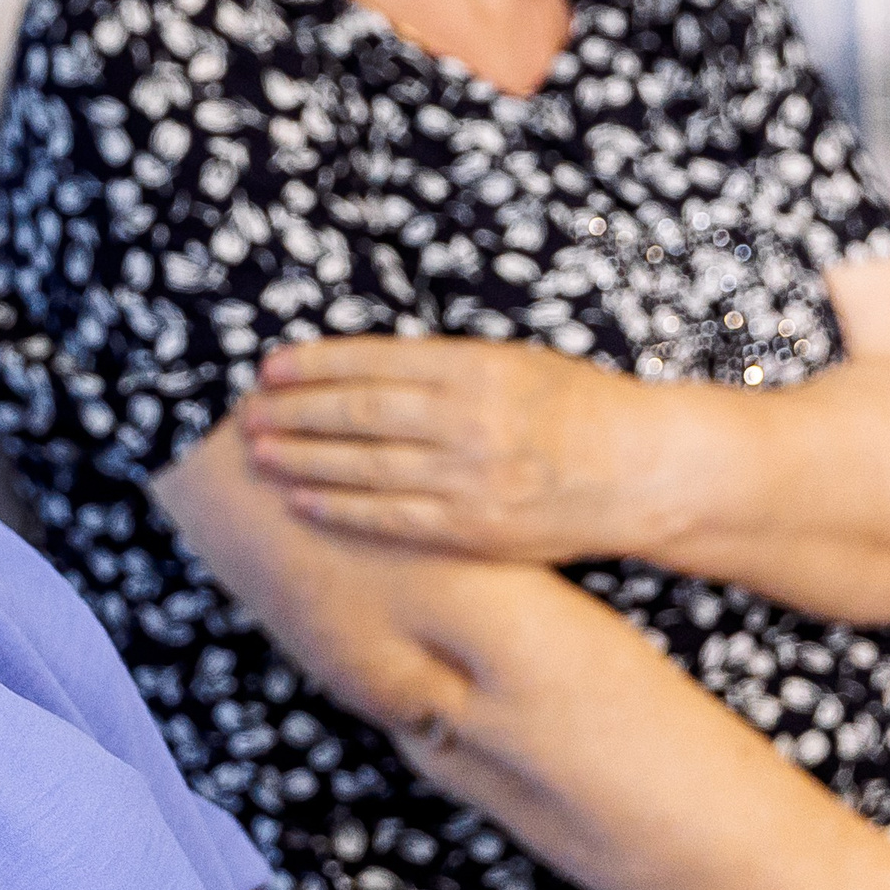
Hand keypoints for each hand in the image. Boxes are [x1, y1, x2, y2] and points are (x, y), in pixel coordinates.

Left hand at [240, 336, 671, 562]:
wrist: (643, 471)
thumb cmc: (576, 407)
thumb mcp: (513, 361)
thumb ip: (444, 367)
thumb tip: (362, 367)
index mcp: (476, 368)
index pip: (374, 364)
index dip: (314, 365)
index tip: (270, 366)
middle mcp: (468, 421)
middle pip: (358, 415)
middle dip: (294, 412)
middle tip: (246, 412)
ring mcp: (470, 479)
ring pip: (365, 468)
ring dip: (302, 458)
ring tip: (258, 452)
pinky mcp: (474, 528)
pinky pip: (392, 519)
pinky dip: (340, 508)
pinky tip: (300, 499)